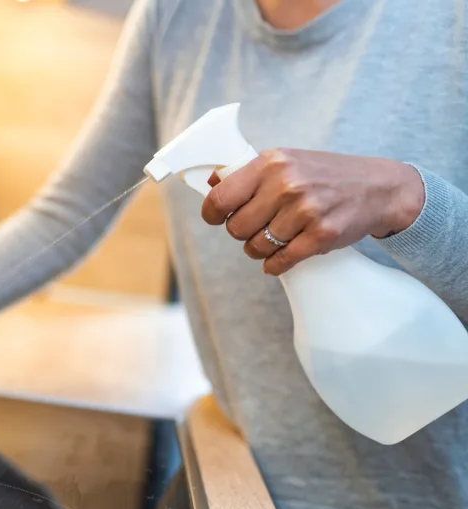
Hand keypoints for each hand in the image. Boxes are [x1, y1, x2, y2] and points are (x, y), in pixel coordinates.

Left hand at [201, 149, 424, 274]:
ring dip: (260, 249)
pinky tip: (279, 258)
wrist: (379, 187)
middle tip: (257, 227)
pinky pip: (281, 261)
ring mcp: (305, 211)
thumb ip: (249, 173)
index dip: (212, 213)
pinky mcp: (322, 235)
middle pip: (236, 228)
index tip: (216, 218)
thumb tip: (211, 183)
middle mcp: (286, 185)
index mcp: (270, 164)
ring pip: (257, 247)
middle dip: (242, 233)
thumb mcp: (286, 160)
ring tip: (275, 238)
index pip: (221, 197)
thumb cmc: (324, 175)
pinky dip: (275, 264)